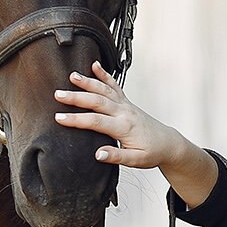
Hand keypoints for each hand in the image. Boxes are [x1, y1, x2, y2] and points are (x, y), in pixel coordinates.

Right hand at [53, 62, 175, 168]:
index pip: (96, 122)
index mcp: (124, 128)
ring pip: (105, 90)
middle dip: (77, 97)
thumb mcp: (136, 161)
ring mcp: (126, 105)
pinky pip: (115, 86)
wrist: (168, 143)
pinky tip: (95, 66)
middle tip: (58, 94)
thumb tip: (98, 154)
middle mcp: (124, 112)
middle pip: (98, 101)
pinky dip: (104, 74)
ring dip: (88, 82)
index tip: (59, 118)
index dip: (77, 119)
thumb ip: (117, 157)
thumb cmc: (152, 152)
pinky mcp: (126, 102)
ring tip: (72, 75)